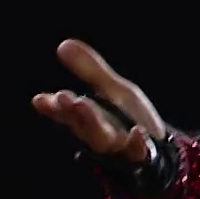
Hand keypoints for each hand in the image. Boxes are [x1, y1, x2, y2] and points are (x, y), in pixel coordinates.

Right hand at [31, 39, 169, 164]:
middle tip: (62, 97)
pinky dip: (137, 143)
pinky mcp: (142, 155)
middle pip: (82, 125)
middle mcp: (100, 135)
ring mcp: (120, 147)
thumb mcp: (113, 89)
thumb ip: (90, 70)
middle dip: (71, 111)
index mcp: (90, 118)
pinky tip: (137, 132)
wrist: (160, 146)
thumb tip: (63, 44)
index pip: (67, 114)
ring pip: (102, 139)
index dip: (53, 107)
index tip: (39, 99)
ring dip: (93, 123)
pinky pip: (139, 152)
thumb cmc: (130, 117)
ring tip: (82, 104)